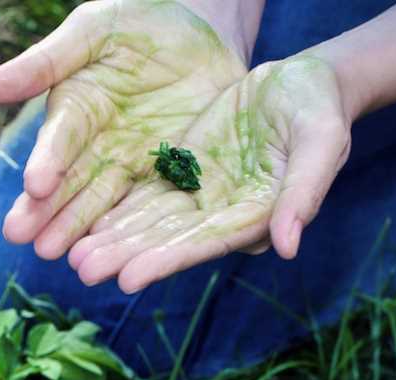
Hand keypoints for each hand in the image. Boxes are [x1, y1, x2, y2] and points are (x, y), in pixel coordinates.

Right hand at [0, 0, 252, 259]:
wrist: (200, 27)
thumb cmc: (138, 19)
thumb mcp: (92, 30)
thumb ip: (45, 62)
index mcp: (74, 111)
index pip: (57, 142)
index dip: (46, 163)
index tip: (34, 186)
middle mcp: (96, 146)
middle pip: (73, 184)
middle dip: (52, 214)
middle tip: (31, 243)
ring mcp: (130, 163)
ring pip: (105, 204)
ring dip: (86, 233)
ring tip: (71, 262)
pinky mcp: (167, 174)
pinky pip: (151, 206)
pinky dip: (135, 231)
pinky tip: (122, 256)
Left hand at [67, 56, 352, 292]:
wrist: (301, 84)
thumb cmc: (320, 111)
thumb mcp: (322, 143)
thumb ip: (303, 194)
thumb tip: (287, 247)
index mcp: (256, 215)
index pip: (205, 243)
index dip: (166, 260)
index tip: (128, 278)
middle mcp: (222, 214)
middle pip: (167, 240)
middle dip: (126, 256)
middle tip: (84, 271)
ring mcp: (200, 196)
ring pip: (149, 222)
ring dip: (113, 240)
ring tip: (73, 257)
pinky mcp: (182, 173)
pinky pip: (144, 195)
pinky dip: (117, 211)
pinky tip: (85, 225)